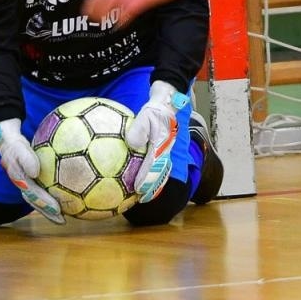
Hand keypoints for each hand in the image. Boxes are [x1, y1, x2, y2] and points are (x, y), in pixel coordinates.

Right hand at [0, 119, 64, 223]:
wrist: (8, 144)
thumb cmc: (16, 145)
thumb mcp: (18, 148)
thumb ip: (25, 158)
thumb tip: (35, 171)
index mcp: (19, 179)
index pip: (32, 193)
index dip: (44, 203)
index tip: (56, 208)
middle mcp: (22, 185)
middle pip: (35, 201)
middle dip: (47, 210)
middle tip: (61, 218)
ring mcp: (26, 186)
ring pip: (37, 201)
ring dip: (49, 211)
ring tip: (63, 219)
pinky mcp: (32, 184)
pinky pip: (42, 194)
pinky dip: (52, 201)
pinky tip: (66, 204)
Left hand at [125, 81, 186, 202]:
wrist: (169, 100)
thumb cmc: (158, 108)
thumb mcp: (148, 114)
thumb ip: (140, 129)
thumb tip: (131, 143)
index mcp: (162, 147)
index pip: (155, 168)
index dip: (148, 180)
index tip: (140, 190)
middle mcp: (164, 152)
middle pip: (159, 174)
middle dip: (152, 188)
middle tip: (141, 199)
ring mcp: (163, 150)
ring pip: (158, 170)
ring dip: (151, 182)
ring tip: (140, 193)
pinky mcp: (159, 147)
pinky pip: (152, 162)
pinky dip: (147, 171)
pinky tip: (135, 172)